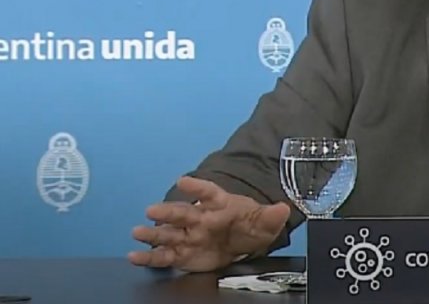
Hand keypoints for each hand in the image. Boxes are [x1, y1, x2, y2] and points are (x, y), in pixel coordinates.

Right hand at [128, 176, 291, 272]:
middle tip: (153, 210)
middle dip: (168, 211)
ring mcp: (188, 236)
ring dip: (153, 233)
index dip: (196, 186)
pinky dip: (148, 256)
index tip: (183, 181)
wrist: (242, 243)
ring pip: (168, 233)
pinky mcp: (182, 255)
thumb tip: (283, 209)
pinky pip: (163, 256)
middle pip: (182, 212)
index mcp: (219, 204)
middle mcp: (199, 218)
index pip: (207, 192)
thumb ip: (272, 216)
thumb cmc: (249, 227)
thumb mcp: (265, 222)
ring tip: (137, 232)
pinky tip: (134, 256)